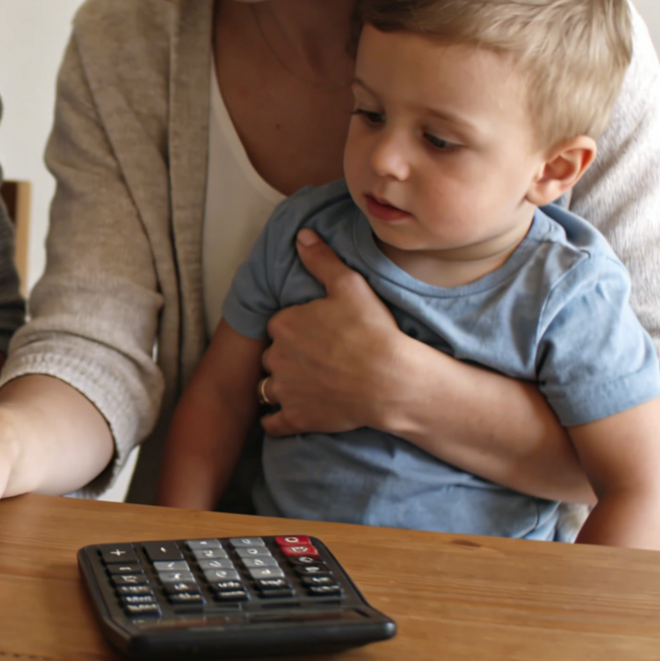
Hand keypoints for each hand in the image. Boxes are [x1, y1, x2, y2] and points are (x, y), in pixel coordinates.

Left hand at [259, 229, 406, 437]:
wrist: (391, 379)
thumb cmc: (372, 331)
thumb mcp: (349, 286)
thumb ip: (321, 260)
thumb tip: (301, 236)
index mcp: (283, 324)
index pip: (279, 325)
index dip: (296, 329)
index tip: (316, 334)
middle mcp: (276, 357)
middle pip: (272, 356)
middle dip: (286, 357)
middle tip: (314, 360)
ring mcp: (284, 390)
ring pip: (268, 388)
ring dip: (279, 387)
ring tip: (303, 386)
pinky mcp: (295, 418)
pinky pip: (272, 424)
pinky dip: (276, 421)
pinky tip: (286, 417)